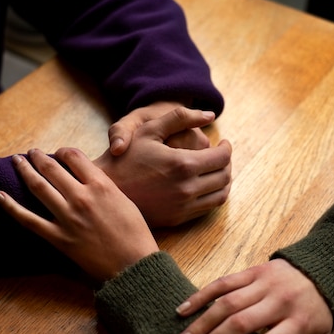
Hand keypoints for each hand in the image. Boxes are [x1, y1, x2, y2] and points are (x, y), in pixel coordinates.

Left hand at [0, 148, 158, 280]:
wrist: (133, 265)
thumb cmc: (135, 234)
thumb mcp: (125, 201)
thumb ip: (104, 186)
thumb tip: (88, 178)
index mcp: (101, 185)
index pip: (74, 157)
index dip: (64, 152)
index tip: (59, 153)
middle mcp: (81, 197)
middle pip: (52, 168)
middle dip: (39, 157)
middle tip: (32, 152)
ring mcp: (67, 217)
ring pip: (38, 187)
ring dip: (24, 170)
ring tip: (16, 161)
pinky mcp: (58, 237)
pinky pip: (28, 220)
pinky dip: (11, 206)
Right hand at [95, 107, 231, 226]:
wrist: (106, 188)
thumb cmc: (126, 155)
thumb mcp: (149, 129)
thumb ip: (180, 117)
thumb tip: (209, 114)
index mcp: (183, 164)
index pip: (222, 158)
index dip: (227, 148)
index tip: (223, 143)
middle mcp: (187, 189)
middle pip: (224, 177)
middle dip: (227, 164)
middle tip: (221, 156)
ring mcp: (183, 207)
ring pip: (220, 196)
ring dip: (224, 181)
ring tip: (215, 170)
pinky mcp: (177, 219)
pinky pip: (206, 208)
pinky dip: (212, 195)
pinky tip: (203, 184)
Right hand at [174, 259, 332, 333]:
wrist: (323, 268)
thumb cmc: (317, 310)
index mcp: (298, 323)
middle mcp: (279, 301)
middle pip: (239, 325)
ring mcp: (264, 283)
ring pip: (226, 303)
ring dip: (200, 324)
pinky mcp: (252, 271)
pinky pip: (223, 282)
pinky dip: (201, 296)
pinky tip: (183, 310)